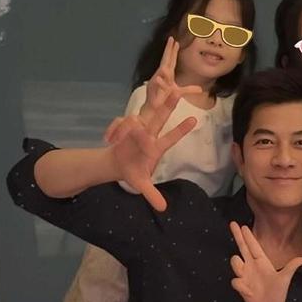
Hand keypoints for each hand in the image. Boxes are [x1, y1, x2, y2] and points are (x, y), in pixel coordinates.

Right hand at [103, 89, 196, 211]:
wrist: (116, 164)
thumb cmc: (133, 172)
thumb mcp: (141, 185)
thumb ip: (151, 194)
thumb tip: (163, 208)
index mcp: (156, 147)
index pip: (171, 138)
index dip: (181, 130)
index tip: (194, 120)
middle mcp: (149, 134)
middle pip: (160, 117)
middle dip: (168, 105)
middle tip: (177, 92)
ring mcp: (136, 128)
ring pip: (135, 120)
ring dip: (125, 130)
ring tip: (114, 141)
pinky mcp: (123, 126)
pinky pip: (120, 122)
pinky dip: (113, 130)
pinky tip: (107, 139)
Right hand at [141, 36, 202, 122]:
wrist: (154, 109)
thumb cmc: (164, 99)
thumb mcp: (179, 93)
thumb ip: (189, 90)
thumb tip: (200, 89)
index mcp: (167, 75)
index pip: (171, 61)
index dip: (173, 51)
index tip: (176, 41)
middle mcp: (161, 77)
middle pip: (166, 61)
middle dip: (168, 50)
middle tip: (171, 38)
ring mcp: (157, 82)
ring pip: (162, 71)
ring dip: (165, 61)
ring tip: (168, 51)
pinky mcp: (154, 91)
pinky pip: (158, 86)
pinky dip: (159, 81)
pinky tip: (160, 76)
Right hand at [229, 222, 301, 301]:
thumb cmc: (278, 294)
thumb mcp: (285, 278)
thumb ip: (292, 266)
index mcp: (262, 262)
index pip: (253, 246)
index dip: (248, 236)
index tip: (243, 225)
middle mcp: (252, 266)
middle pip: (242, 247)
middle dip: (237, 235)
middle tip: (232, 223)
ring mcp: (245, 275)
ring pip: (235, 262)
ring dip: (237, 264)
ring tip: (243, 271)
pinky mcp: (241, 285)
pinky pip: (236, 280)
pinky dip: (241, 285)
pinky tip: (249, 292)